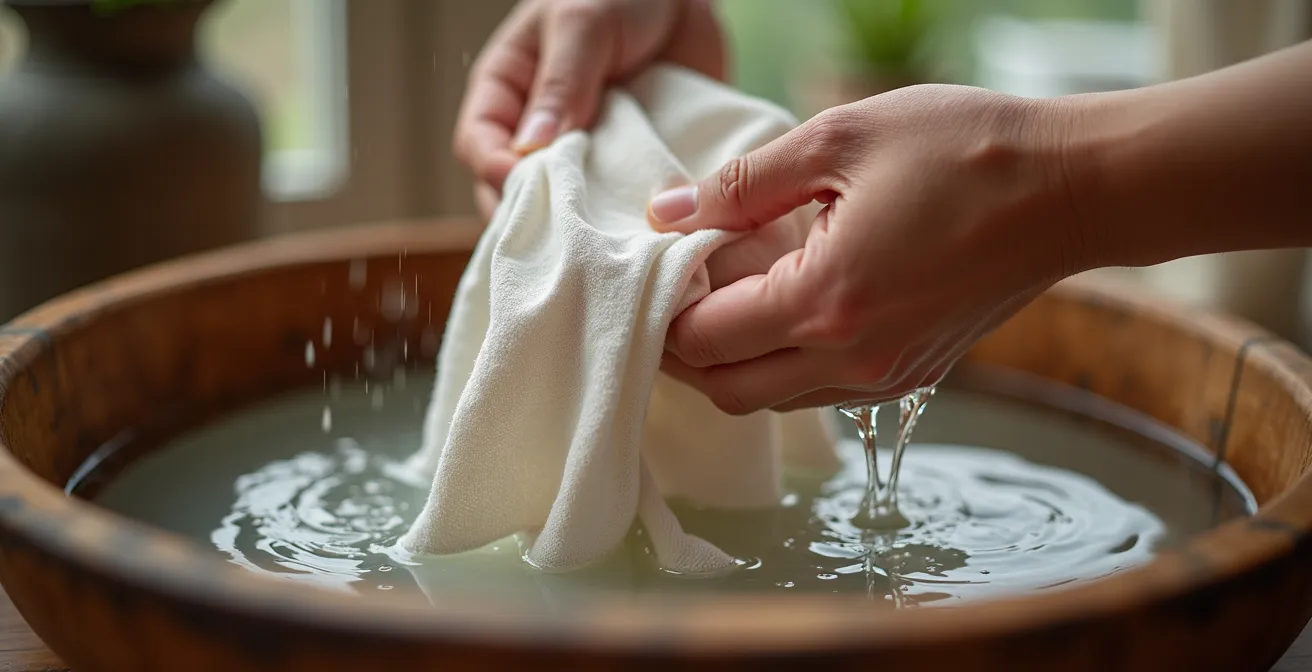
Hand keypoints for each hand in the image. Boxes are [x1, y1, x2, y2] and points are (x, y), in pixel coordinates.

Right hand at [456, 0, 726, 219]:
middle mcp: (540, 131)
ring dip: (583, 229)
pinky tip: (638, 236)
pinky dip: (625, 222)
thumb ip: (561, 81)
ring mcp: (585, 154)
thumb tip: (530, 147)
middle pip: (516, 194)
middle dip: (535, 218)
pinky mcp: (628, 167)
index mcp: (508, 92)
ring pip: (567, 209)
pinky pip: (618, 204)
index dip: (495, 173)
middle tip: (561, 240)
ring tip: (601, 246)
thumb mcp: (582, 23)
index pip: (480, 147)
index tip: (524, 189)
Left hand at [648, 85, 1082, 413]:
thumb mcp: (839, 139)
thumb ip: (741, 184)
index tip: (655, 267)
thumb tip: (668, 213)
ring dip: (733, 362)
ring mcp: (886, 378)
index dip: (661, 309)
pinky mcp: (913, 376)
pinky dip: (783, 363)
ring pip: (772, 400)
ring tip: (724, 295)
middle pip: (727, 391)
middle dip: (683, 353)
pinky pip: (820, 391)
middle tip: (671, 294)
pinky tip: (784, 305)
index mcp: (825, 303)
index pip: (703, 340)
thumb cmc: (965, 151)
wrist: (1075, 188)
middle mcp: (852, 362)